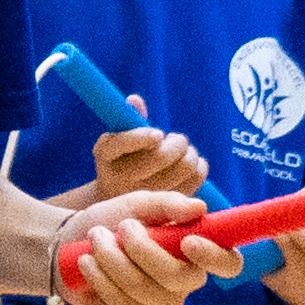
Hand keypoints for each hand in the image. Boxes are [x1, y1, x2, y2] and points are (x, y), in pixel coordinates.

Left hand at [53, 187, 224, 304]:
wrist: (76, 241)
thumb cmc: (116, 220)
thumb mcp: (139, 203)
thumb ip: (168, 204)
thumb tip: (199, 208)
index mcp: (197, 253)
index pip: (228, 263)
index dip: (214, 257)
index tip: (187, 241)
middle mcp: (185, 283)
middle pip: (175, 277)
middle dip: (139, 248)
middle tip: (118, 227)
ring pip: (141, 291)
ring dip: (111, 260)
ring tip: (95, 239)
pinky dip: (99, 279)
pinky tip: (87, 263)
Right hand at [86, 100, 208, 203]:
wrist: (120, 201)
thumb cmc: (123, 160)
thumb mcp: (119, 138)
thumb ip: (129, 119)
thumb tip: (135, 100)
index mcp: (105, 153)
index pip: (120, 144)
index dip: (142, 137)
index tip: (158, 133)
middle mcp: (121, 179)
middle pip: (162, 156)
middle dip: (177, 141)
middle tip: (175, 140)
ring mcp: (146, 197)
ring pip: (184, 166)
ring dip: (190, 153)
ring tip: (182, 153)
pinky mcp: (169, 204)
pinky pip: (196, 178)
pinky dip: (199, 166)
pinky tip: (189, 165)